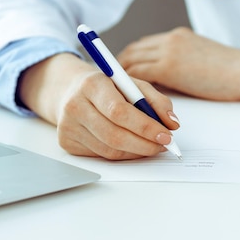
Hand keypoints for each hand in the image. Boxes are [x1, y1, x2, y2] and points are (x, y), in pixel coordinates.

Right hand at [18, 53, 179, 159]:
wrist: (70, 90)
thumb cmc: (107, 87)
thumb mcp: (132, 84)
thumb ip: (156, 100)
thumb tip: (172, 123)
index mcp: (92, 84)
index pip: (119, 111)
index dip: (145, 127)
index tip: (166, 135)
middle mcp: (75, 105)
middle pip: (114, 135)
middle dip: (145, 144)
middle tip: (165, 145)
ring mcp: (68, 126)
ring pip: (109, 150)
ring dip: (137, 151)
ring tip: (153, 146)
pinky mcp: (67, 142)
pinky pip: (102, 155)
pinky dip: (123, 154)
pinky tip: (134, 146)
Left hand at [117, 27, 239, 101]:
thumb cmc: (232, 71)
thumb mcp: (204, 58)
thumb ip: (185, 61)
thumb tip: (172, 77)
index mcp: (179, 35)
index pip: (146, 43)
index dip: (132, 56)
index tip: (124, 69)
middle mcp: (170, 39)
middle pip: (134, 49)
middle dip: (120, 65)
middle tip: (112, 83)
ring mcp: (168, 51)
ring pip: (132, 61)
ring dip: (121, 76)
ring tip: (115, 93)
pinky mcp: (169, 66)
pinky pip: (139, 74)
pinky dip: (130, 85)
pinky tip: (129, 98)